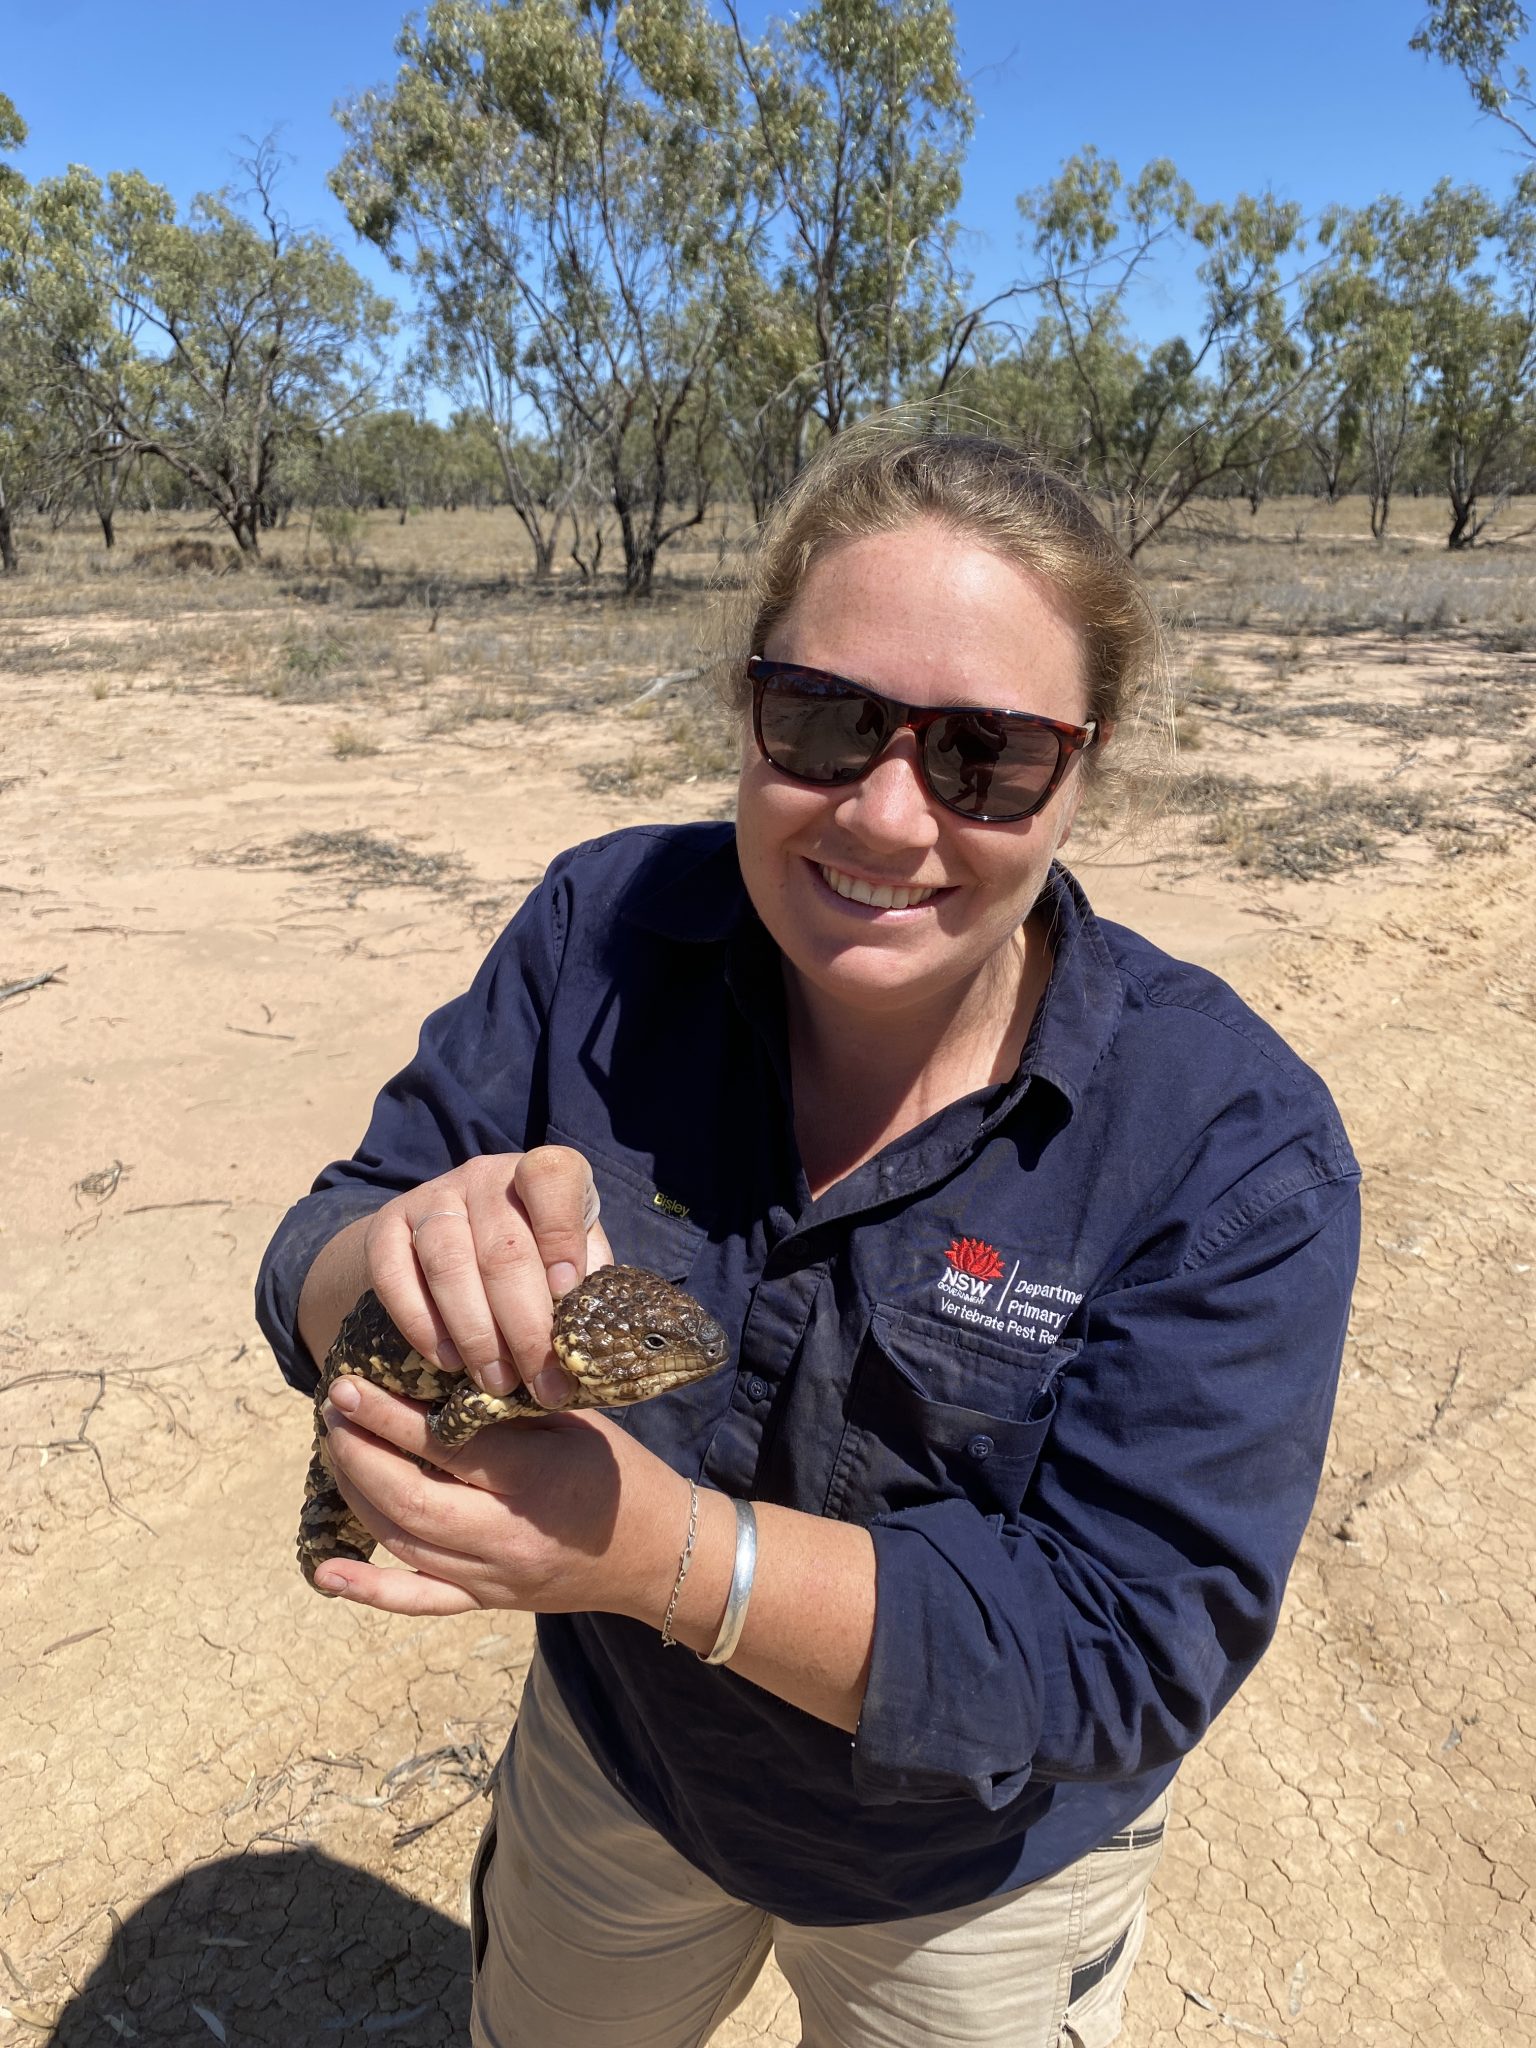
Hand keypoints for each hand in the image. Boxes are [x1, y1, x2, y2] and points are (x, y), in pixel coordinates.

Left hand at [311, 1370, 686, 1618]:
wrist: (659, 1553)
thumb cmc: (619, 1472)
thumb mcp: (574, 1424)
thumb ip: (511, 1405)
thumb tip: (439, 1369)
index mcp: (534, 1480)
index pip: (446, 1447)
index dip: (388, 1417)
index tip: (349, 1385)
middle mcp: (506, 1535)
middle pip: (410, 1500)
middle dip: (360, 1454)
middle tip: (333, 1411)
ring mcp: (492, 1576)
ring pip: (404, 1542)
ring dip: (358, 1495)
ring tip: (336, 1449)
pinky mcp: (486, 1600)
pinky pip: (419, 1601)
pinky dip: (368, 1591)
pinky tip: (325, 1572)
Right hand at [363, 1147, 611, 1404]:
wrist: (454, 1242)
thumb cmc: (536, 1258)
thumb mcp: (573, 1257)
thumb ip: (588, 1285)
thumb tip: (601, 1341)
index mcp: (542, 1173)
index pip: (552, 1178)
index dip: (561, 1235)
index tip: (566, 1293)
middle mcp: (486, 1175)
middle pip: (504, 1249)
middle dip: (527, 1327)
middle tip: (543, 1382)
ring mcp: (433, 1197)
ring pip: (450, 1264)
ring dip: (477, 1335)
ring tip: (498, 1382)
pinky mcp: (386, 1226)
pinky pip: (395, 1276)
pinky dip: (422, 1324)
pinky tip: (447, 1360)